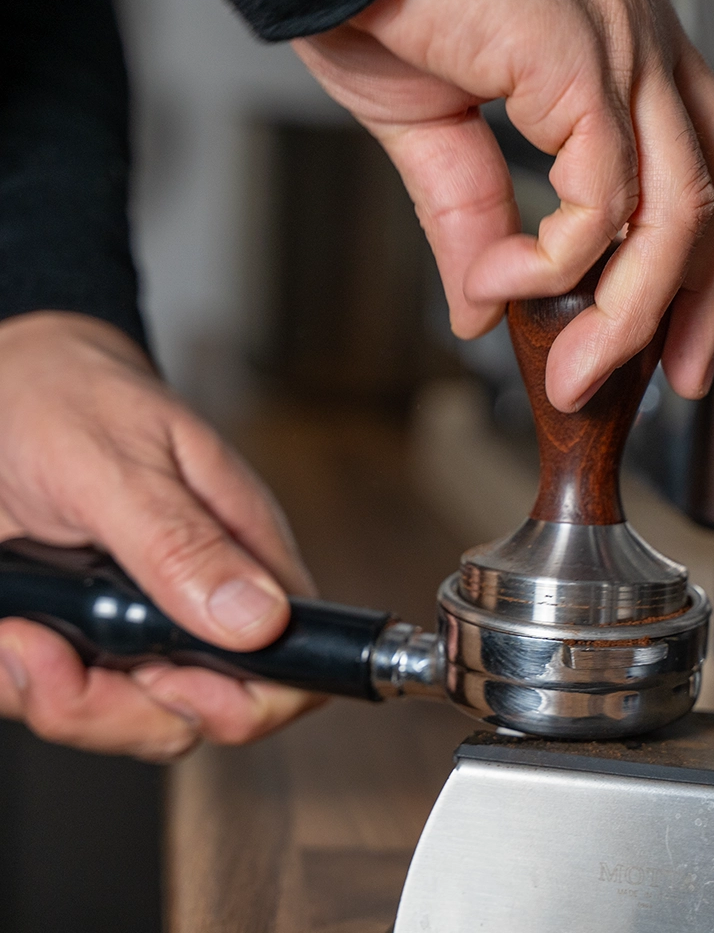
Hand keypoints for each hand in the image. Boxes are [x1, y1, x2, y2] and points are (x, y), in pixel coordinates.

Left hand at [0, 311, 322, 759]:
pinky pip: (63, 702)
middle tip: (53, 655)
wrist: (2, 385)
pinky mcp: (83, 638)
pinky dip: (19, 683)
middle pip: (202, 715)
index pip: (292, 658)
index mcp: (242, 551)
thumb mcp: (118, 463)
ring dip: (59, 701)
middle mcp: (200, 601)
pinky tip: (6, 633)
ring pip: (128, 722)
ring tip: (16, 635)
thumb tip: (259, 619)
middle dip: (119, 711)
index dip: (245, 697)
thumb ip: (182, 543)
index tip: (163, 678)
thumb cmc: (70, 398)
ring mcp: (139, 627)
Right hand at [292, 0, 713, 411]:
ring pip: (676, 208)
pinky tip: (502, 280)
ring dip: (631, 311)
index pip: (704, 164)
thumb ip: (472, 222)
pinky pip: (602, 196)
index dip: (704, 262)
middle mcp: (638, 36)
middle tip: (675, 375)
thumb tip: (483, 309)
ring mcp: (619, 41)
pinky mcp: (576, 56)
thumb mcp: (434, 133)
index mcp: (620, 45)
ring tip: (577, 371)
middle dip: (705, 299)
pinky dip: (558, 262)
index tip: (680, 339)